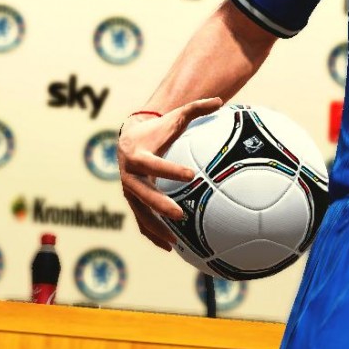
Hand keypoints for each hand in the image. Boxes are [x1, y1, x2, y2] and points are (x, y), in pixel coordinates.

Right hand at [116, 98, 223, 250]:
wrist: (128, 138)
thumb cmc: (158, 129)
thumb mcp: (174, 117)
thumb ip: (196, 108)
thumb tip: (220, 100)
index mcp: (138, 155)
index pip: (154, 165)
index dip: (171, 170)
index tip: (191, 175)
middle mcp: (129, 176)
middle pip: (143, 194)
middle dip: (160, 205)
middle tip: (181, 215)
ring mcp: (129, 191)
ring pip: (141, 213)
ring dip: (156, 227)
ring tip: (176, 241)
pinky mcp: (132, 202)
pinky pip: (140, 222)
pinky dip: (152, 235)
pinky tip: (170, 248)